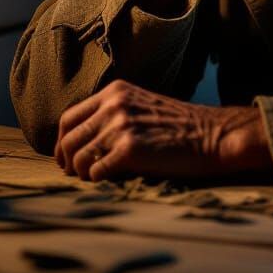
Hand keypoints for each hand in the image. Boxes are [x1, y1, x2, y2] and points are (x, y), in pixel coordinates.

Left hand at [54, 79, 270, 181]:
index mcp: (114, 92)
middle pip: (68, 137)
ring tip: (92, 177)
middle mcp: (113, 105)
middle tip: (71, 173)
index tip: (65, 155)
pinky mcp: (130, 150)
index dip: (62, 140)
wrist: (210, 135)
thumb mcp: (140, 105)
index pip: (69, 116)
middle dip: (65, 159)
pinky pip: (96, 172)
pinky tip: (108, 179)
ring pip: (78, 157)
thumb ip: (112, 113)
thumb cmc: (177, 126)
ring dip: (81, 172)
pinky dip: (97, 180)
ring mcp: (121, 126)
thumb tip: (82, 138)